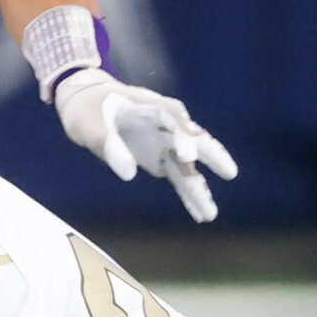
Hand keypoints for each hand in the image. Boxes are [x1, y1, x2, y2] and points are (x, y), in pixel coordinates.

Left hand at [53, 69, 237, 223]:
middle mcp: (165, 124)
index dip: (183, 135)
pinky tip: (201, 213)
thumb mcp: (89, 124)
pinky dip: (188, 194)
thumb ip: (108, 144)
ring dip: (198, 188)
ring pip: (188, 165)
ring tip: (210, 214)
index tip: (188, 155)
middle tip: (229, 172)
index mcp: (151, 106)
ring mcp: (165, 142)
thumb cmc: (88, 108)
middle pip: (194, 138)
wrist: (86, 103)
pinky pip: (179, 177)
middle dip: (211, 155)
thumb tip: (129, 173)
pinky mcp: (160, 158)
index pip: (174, 118)